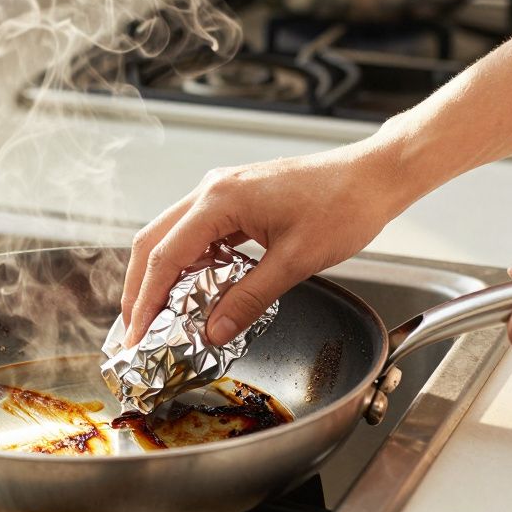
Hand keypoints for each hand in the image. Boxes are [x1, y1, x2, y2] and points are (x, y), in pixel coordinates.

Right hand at [121, 137, 415, 346]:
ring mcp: (224, 190)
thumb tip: (212, 331)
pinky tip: (197, 289)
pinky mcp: (238, 197)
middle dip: (140, 287)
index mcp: (220, 200)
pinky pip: (199, 231)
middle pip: (154, 241)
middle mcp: (213, 189)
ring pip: (173, 235)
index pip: (164, 256)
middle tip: (136, 329)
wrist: (375, 176)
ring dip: (163, 274)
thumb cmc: (344, 206)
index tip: (135, 335)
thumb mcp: (294, 263)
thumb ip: (248, 299)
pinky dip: (189, 262)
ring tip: (161, 315)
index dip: (145, 300)